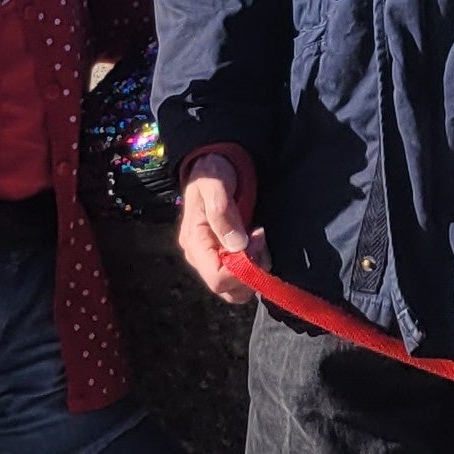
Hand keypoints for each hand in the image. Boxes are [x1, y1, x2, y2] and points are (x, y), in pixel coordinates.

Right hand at [175, 152, 264, 304]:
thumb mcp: (215, 184)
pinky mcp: (224, 255)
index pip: (218, 278)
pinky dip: (255, 263)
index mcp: (195, 243)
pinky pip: (242, 275)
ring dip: (255, 268)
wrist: (215, 163)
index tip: (256, 238)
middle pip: (228, 290)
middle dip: (251, 273)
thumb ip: (223, 213)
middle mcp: (200, 256)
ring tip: (258, 236)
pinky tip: (256, 239)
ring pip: (237, 288)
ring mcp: (212, 257)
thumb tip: (237, 246)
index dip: (243, 269)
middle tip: (259, 239)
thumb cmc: (213, 172)